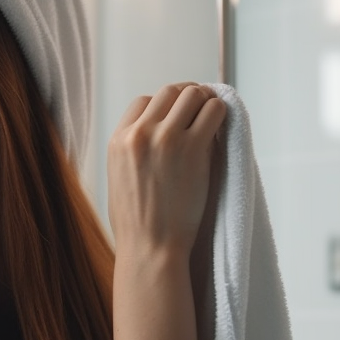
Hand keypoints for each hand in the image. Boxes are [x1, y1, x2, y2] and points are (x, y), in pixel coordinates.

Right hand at [107, 83, 225, 259]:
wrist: (150, 248)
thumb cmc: (136, 223)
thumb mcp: (119, 177)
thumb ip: (133, 150)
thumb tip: (156, 132)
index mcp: (118, 140)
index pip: (143, 101)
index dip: (163, 107)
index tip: (176, 118)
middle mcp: (140, 133)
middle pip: (169, 91)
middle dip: (186, 99)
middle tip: (199, 114)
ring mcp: (166, 138)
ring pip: (193, 94)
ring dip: (205, 103)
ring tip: (212, 119)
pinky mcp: (193, 148)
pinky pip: (214, 111)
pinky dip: (221, 113)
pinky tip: (222, 127)